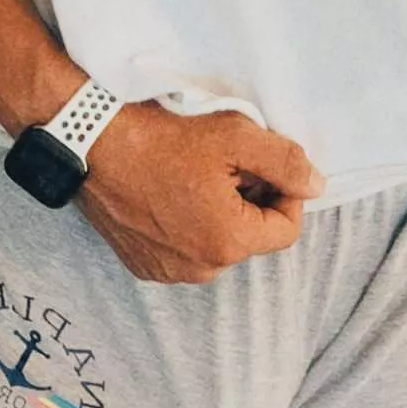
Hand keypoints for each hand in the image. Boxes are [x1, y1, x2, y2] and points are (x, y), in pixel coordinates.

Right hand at [77, 100, 326, 283]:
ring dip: (219, 214)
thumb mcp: (236, 136)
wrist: (90, 140)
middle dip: (250, 201)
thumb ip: (286, 162)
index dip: (286, 193)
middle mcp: (200, 269)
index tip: (264, 165)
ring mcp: (167, 271)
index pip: (286, 229)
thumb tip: (316, 185)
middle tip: (226, 163)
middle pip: (250, 238)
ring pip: (217, 245)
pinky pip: (184, 250)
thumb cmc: (162, 136)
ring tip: (194, 175)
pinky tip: (169, 191)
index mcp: (228, 242)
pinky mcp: (142, 265)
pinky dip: (187, 225)